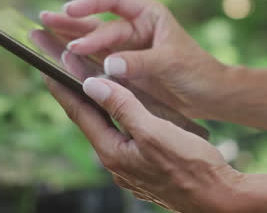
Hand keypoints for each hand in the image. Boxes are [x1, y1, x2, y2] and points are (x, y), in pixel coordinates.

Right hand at [40, 0, 228, 118]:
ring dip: (68, 39)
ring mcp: (126, 50)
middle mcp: (133, 29)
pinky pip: (96, 62)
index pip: (113, 0)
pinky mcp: (123, 70)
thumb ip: (140, 62)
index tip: (72, 10)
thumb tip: (107, 65)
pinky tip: (61, 59)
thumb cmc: (196, 70)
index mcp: (147, 16)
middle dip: (70, 21)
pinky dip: (79, 62)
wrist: (207, 95)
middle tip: (44, 19)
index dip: (91, 3)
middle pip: (96, 20)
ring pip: (92, 41)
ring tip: (42, 34)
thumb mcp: (170, 61)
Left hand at [42, 75, 241, 212]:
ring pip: (108, 129)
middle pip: (90, 121)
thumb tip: (93, 86)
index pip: (79, 113)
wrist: (219, 198)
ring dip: (98, 106)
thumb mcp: (154, 131)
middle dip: (76, 94)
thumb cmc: (192, 166)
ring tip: (91, 85)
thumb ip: (123, 107)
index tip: (47, 67)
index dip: (62, 88)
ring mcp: (130, 167)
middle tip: (64, 71)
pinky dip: (118, 118)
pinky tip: (125, 110)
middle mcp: (116, 161)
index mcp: (113, 152)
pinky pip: (124, 137)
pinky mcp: (144, 168)